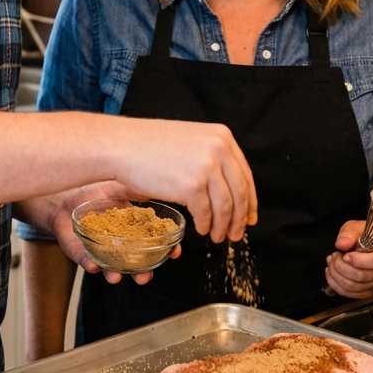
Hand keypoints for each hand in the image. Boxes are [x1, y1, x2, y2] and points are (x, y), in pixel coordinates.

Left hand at [42, 181, 180, 286]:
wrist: (64, 198)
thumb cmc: (92, 193)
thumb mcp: (115, 187)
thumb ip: (131, 190)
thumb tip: (151, 191)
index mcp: (132, 230)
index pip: (153, 243)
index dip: (165, 250)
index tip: (175, 252)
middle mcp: (119, 245)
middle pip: (135, 264)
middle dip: (142, 273)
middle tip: (145, 276)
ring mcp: (100, 251)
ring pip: (111, 269)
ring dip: (115, 275)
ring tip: (116, 277)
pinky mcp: (81, 253)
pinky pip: (87, 262)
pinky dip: (90, 265)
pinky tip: (94, 265)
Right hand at [112, 118, 257, 244]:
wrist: (122, 145)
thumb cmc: (149, 144)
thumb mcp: (190, 140)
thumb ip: (211, 156)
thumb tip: (227, 185)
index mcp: (222, 136)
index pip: (245, 174)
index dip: (249, 200)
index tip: (249, 216)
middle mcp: (219, 149)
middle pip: (240, 192)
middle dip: (240, 218)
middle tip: (237, 234)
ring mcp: (206, 167)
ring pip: (226, 207)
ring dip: (223, 226)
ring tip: (218, 236)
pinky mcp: (192, 186)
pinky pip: (206, 213)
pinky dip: (206, 225)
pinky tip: (202, 229)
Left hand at [324, 220, 372, 300]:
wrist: (372, 244)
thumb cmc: (364, 235)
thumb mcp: (355, 227)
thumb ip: (348, 234)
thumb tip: (341, 244)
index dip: (358, 260)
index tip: (345, 255)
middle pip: (361, 277)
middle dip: (340, 267)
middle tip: (333, 256)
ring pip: (354, 288)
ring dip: (336, 276)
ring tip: (331, 263)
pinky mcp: (369, 291)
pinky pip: (351, 295)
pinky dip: (336, 285)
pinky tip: (331, 274)